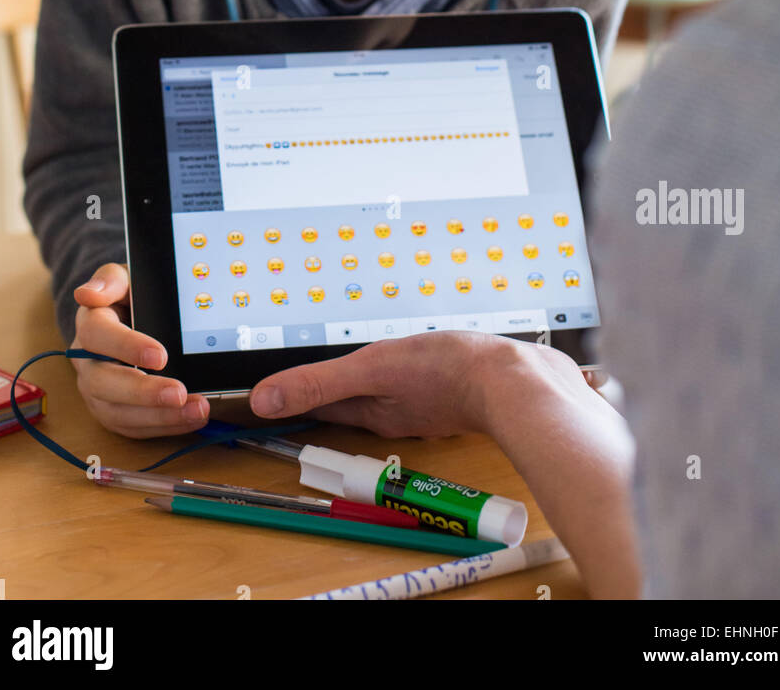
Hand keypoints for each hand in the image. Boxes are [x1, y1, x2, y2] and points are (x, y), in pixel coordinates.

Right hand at [71, 262, 210, 437]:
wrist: (132, 316)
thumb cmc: (131, 297)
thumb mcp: (124, 278)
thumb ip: (110, 280)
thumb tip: (89, 293)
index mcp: (90, 324)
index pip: (98, 335)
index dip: (126, 347)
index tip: (160, 356)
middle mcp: (87, 362)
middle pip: (103, 383)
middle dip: (143, 392)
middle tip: (179, 393)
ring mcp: (98, 391)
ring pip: (118, 413)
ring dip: (158, 416)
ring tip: (196, 410)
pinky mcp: (113, 412)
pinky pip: (133, 427)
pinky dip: (163, 427)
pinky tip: (190, 419)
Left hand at [249, 330, 511, 438]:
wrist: (517, 380)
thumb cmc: (447, 372)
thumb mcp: (373, 368)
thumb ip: (319, 382)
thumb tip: (263, 400)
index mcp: (372, 411)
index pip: (320, 407)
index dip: (292, 400)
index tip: (263, 398)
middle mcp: (394, 414)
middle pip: (347, 405)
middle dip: (322, 393)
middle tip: (294, 384)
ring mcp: (423, 405)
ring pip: (379, 396)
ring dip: (360, 385)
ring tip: (345, 372)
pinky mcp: (449, 394)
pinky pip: (411, 388)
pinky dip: (398, 379)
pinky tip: (408, 366)